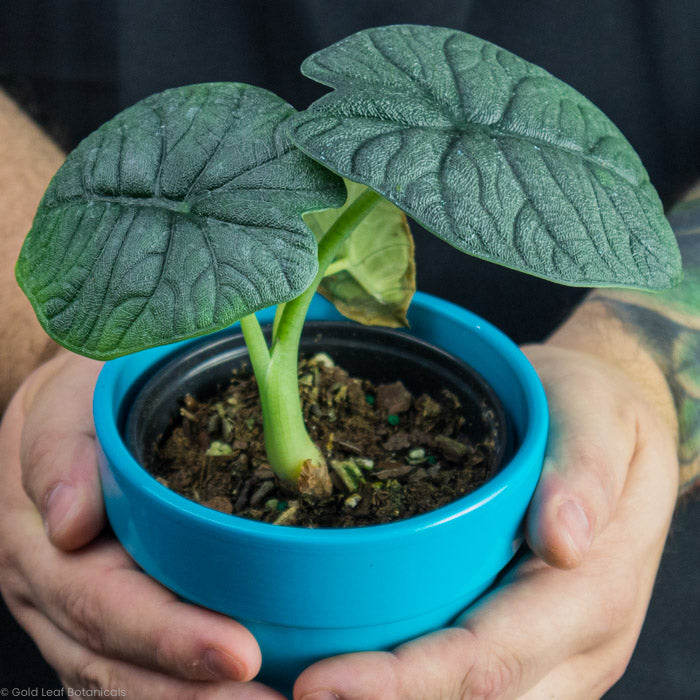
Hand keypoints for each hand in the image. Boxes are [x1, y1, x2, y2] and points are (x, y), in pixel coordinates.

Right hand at [0, 352, 283, 698]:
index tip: (240, 655)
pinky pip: (133, 675)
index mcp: (40, 544)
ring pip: (124, 686)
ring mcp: (74, 616)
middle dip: (195, 695)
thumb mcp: (69, 397)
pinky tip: (238, 696)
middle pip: (116, 666)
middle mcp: (52, 595)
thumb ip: (62, 447)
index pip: (104, 606)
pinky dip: (182, 695)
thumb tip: (67, 523)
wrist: (73, 414)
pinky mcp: (104, 621)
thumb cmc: (85, 396)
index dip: (170, 638)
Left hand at [293, 333, 678, 697]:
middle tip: (285, 692)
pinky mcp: (530, 647)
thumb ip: (584, 471)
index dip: (403, 683)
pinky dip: (407, 688)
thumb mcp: (596, 417)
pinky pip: (469, 686)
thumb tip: (563, 538)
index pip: (488, 662)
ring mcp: (553, 656)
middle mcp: (574, 647)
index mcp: (590, 595)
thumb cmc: (598, 414)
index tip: (319, 682)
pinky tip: (352, 670)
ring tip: (297, 687)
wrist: (615, 430)